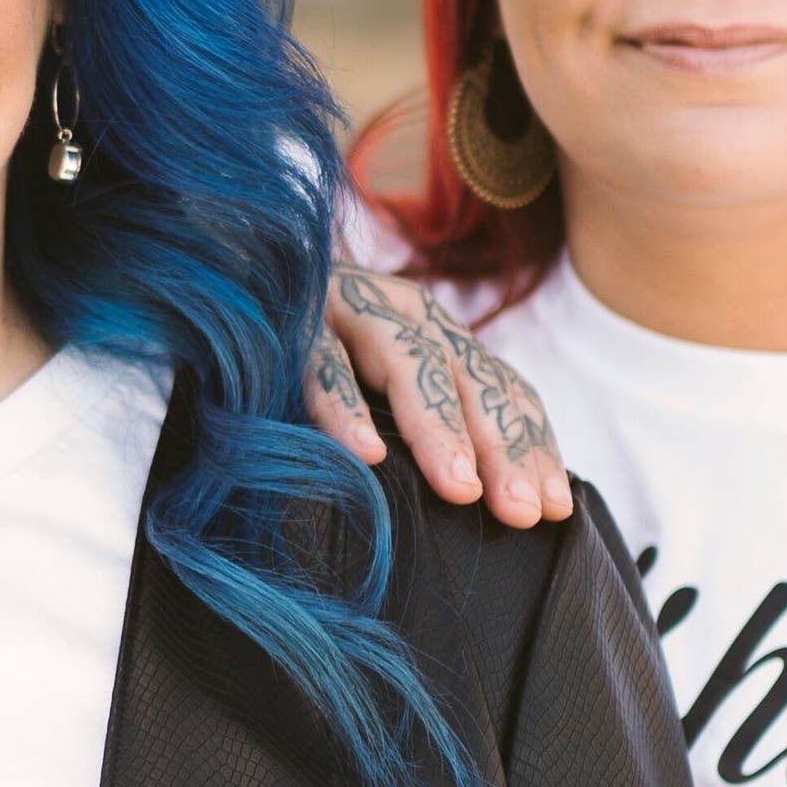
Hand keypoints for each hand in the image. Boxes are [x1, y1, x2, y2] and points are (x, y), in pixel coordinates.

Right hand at [304, 265, 574, 526]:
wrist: (230, 273)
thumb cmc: (307, 351)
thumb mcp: (379, 383)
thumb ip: (422, 420)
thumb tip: (477, 497)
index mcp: (435, 334)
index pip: (501, 388)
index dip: (532, 445)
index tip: (556, 508)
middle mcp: (404, 315)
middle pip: (470, 381)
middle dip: (502, 448)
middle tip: (523, 512)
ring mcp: (350, 311)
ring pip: (409, 366)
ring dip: (439, 429)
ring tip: (461, 489)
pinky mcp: (293, 320)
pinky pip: (323, 367)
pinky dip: (344, 409)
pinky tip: (364, 456)